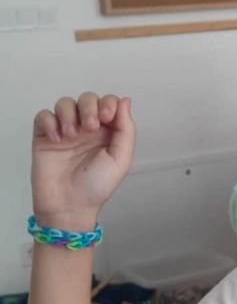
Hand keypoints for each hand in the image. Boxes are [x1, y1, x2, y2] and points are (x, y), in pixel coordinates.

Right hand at [32, 93, 134, 225]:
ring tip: (71, 135)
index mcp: (107, 132)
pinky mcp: (45, 136)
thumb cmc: (96, 187)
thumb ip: (126, 129)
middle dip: (89, 107)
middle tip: (89, 127)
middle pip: (87, 98)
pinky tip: (56, 139)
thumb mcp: (120, 159)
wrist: (69, 206)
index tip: (106, 118)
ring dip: (69, 114)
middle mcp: (86, 128)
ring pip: (65, 103)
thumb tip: (125, 100)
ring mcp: (65, 131)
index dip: (108, 103)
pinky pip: (44, 115)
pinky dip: (49, 122)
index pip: (109, 102)